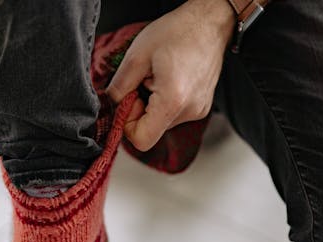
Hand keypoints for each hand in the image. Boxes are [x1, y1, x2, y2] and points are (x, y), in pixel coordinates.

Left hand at [106, 0, 233, 150]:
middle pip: (151, 131)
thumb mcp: (137, 56)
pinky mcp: (201, 107)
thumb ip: (119, 86)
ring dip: (152, 104)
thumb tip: (111, 105)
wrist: (210, 22)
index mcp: (173, 101)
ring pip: (161, 122)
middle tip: (144, 81)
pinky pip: (173, 114)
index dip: (127, 123)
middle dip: (139, 110)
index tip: (130, 99)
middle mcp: (190, 111)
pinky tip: (169, 79)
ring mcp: (198, 111)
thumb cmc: (179, 32)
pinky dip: (164, 101)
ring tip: (159, 76)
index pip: (141, 140)